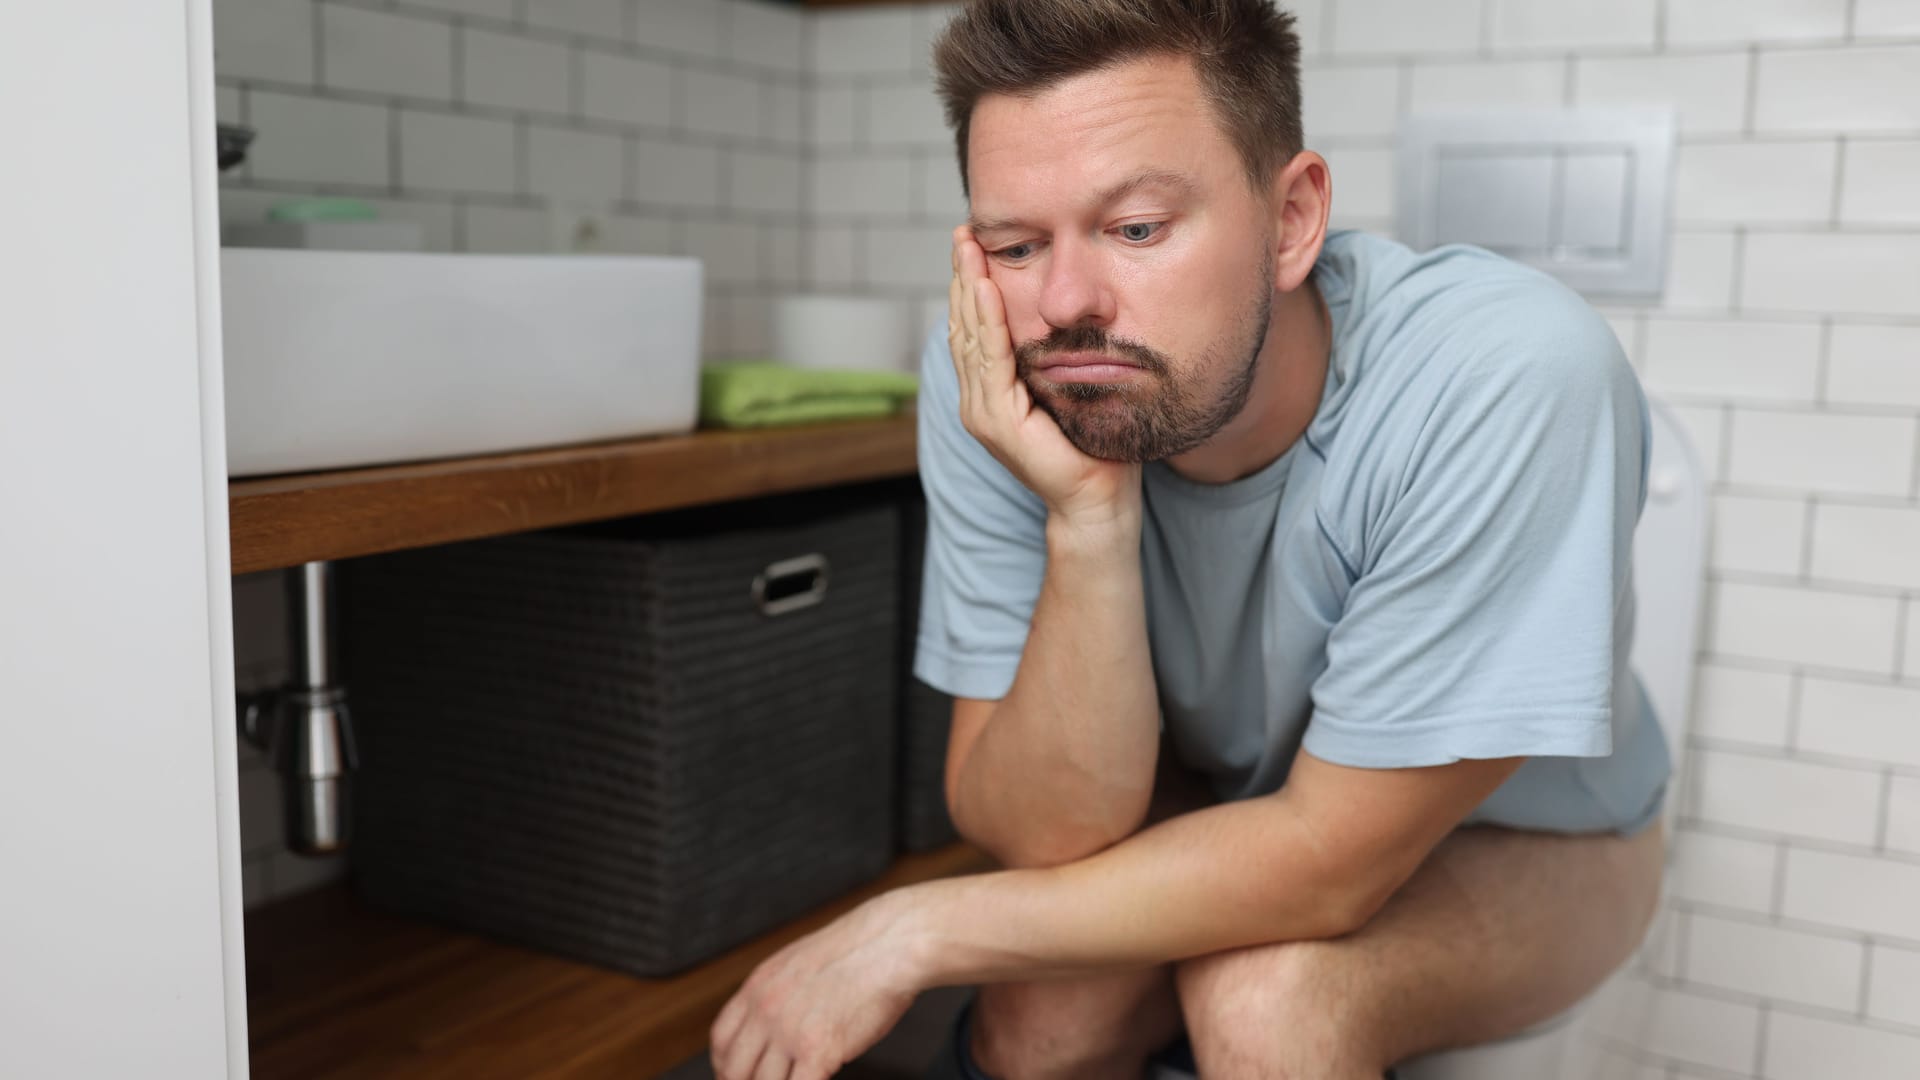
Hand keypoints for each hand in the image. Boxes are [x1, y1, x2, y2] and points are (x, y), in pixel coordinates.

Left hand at [709, 894, 924, 1079]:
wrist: (890, 944)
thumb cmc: (859, 952)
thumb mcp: (799, 963)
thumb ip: (780, 994)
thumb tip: (777, 1025)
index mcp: (759, 986)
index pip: (721, 1038)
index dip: (724, 1063)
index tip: (734, 1074)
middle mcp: (766, 1010)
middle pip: (735, 1068)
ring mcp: (789, 1033)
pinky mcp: (818, 1051)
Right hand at [949, 227, 1140, 528]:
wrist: (1099, 497)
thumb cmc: (1094, 445)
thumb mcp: (1071, 387)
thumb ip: (1056, 356)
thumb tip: (1067, 312)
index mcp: (991, 393)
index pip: (975, 329)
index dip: (972, 285)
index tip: (974, 244)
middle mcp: (978, 401)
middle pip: (964, 326)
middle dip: (963, 277)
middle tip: (963, 232)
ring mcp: (983, 412)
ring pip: (970, 337)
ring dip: (969, 289)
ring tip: (968, 249)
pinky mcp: (997, 421)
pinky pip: (990, 361)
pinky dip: (988, 322)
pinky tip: (988, 291)